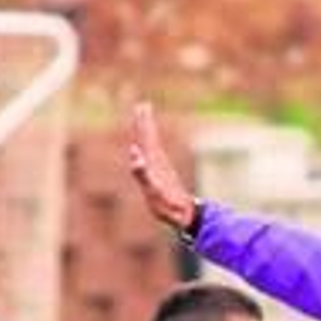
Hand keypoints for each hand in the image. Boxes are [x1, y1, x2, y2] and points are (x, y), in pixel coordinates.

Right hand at [128, 102, 198, 229]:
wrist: (185, 215)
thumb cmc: (167, 206)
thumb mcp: (153, 191)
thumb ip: (142, 173)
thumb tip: (135, 152)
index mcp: (155, 163)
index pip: (147, 139)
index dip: (144, 124)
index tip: (141, 107)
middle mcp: (159, 163)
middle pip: (151, 138)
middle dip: (146, 122)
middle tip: (143, 105)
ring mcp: (162, 169)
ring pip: (153, 145)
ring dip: (149, 132)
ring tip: (145, 120)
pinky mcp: (163, 176)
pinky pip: (155, 155)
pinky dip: (150, 147)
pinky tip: (149, 148)